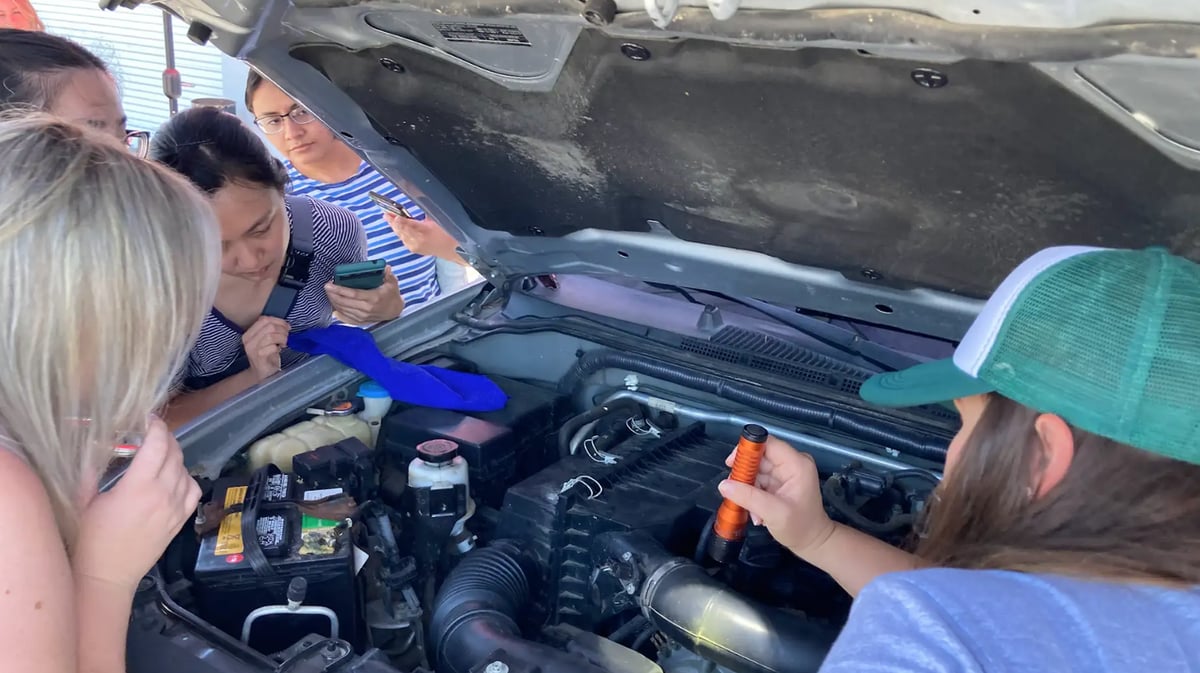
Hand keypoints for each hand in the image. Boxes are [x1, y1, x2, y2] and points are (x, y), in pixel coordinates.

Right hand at [72, 417, 201, 590]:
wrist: (107, 576)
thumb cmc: (91, 540)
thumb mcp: (84, 501)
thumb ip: (91, 471)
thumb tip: (93, 447)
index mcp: (139, 486)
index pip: (158, 445)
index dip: (156, 427)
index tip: (148, 418)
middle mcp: (164, 494)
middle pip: (174, 454)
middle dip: (165, 438)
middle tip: (151, 433)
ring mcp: (176, 508)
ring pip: (185, 470)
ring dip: (174, 457)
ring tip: (159, 455)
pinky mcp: (181, 520)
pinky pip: (193, 490)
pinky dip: (186, 478)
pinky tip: (173, 478)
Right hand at [242, 316, 288, 381]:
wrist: (262, 373)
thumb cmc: (266, 355)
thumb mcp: (266, 340)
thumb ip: (270, 330)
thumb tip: (285, 324)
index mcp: (249, 333)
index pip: (264, 319)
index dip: (278, 321)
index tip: (286, 326)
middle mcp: (248, 340)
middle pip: (269, 326)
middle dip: (282, 329)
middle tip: (287, 335)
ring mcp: (253, 349)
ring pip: (271, 335)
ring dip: (282, 338)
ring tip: (284, 343)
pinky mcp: (259, 357)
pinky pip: (272, 347)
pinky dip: (279, 347)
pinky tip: (279, 349)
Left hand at [325, 265, 404, 323]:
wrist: (394, 311)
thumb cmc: (391, 295)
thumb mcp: (392, 283)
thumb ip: (388, 274)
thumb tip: (385, 267)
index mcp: (373, 298)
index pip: (353, 294)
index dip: (340, 289)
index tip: (329, 284)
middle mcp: (366, 309)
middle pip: (344, 302)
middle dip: (333, 294)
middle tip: (327, 287)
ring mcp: (362, 317)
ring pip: (343, 309)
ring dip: (334, 301)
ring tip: (329, 293)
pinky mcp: (360, 321)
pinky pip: (345, 317)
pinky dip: (337, 310)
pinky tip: (333, 304)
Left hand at [383, 211, 466, 264]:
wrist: (457, 250)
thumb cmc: (451, 233)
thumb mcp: (440, 217)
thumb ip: (427, 208)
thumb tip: (418, 196)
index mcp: (424, 232)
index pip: (406, 224)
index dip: (396, 218)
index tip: (389, 212)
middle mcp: (417, 241)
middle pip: (400, 229)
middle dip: (393, 221)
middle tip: (385, 212)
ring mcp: (415, 247)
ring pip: (400, 235)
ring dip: (395, 226)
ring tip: (388, 217)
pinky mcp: (415, 250)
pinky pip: (403, 239)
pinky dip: (400, 232)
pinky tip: (397, 226)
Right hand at [717, 437, 836, 558]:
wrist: (812, 542)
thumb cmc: (799, 527)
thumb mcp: (774, 513)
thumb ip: (749, 497)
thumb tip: (724, 485)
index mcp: (796, 464)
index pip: (768, 444)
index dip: (748, 449)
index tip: (731, 464)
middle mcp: (791, 464)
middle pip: (759, 457)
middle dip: (745, 475)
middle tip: (735, 491)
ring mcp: (784, 473)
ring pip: (755, 470)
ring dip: (747, 489)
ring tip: (751, 510)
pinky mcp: (778, 482)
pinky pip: (758, 481)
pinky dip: (752, 495)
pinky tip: (756, 512)